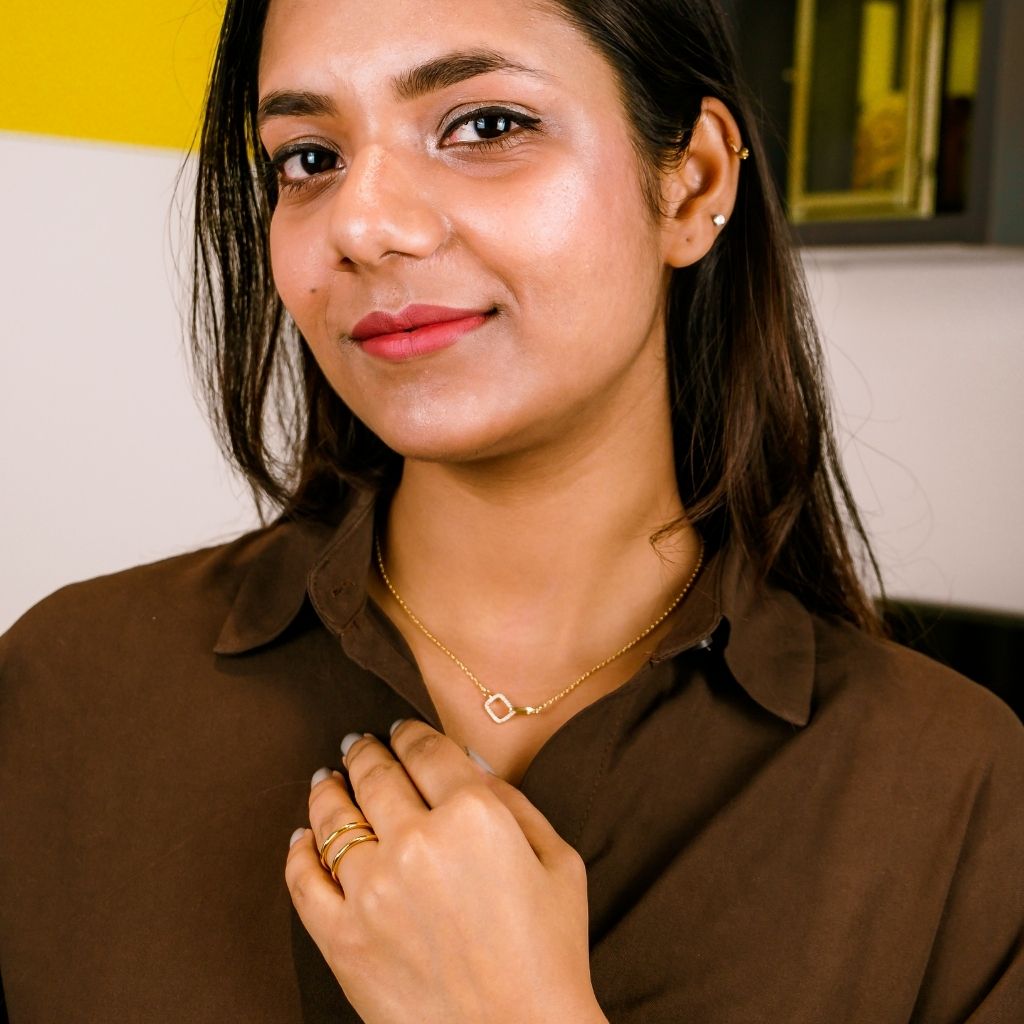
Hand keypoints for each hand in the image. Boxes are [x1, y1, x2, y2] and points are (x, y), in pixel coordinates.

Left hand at [285, 720, 607, 1023]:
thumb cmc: (550, 953)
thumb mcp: (558, 862)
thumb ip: (513, 802)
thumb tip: (467, 765)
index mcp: (475, 815)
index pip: (426, 750)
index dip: (408, 731)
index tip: (399, 729)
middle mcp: (418, 841)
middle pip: (376, 773)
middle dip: (365, 751)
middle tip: (358, 742)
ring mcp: (373, 890)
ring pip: (333, 816)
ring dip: (328, 788)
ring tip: (325, 779)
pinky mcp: (342, 937)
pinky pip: (304, 878)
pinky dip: (300, 850)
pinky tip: (304, 837)